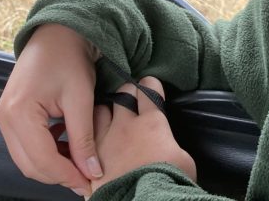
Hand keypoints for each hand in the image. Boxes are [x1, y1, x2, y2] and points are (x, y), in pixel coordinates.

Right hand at [0, 24, 102, 196]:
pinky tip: (65, 145)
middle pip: (30, 164)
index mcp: (19, 112)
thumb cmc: (69, 58)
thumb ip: (83, 138)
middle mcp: (5, 117)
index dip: (67, 176)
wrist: (57, 33)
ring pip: (26, 158)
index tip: (89, 183)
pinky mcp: (9, 115)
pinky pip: (25, 145)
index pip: (42, 160)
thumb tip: (91, 172)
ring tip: (79, 162)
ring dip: (52, 165)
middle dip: (58, 175)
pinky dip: (45, 152)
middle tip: (86, 176)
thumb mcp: (81, 98)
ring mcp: (4, 116)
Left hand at [91, 77, 195, 192]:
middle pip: (123, 94)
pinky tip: (93, 142)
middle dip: (128, 94)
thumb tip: (167, 143)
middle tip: (131, 102)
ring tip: (109, 121)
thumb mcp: (184, 160)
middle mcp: (125, 125)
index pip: (149, 90)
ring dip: (105, 113)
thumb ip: (171, 143)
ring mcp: (104, 140)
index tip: (151, 89)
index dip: (150, 86)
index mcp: (152, 122)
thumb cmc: (169, 181)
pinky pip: (85, 138)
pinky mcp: (90, 158)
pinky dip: (90, 136)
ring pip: (99, 111)